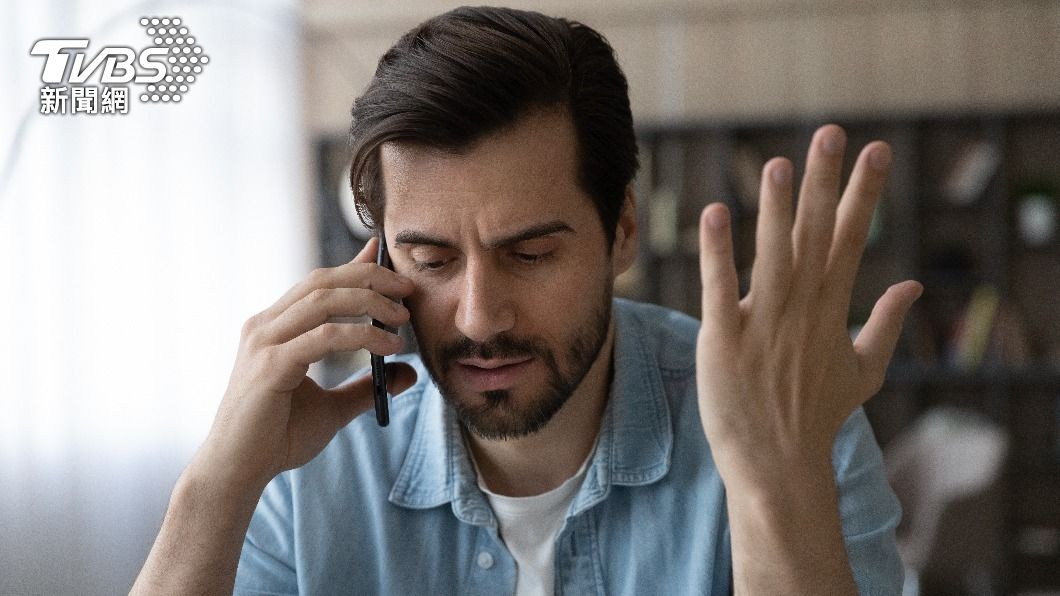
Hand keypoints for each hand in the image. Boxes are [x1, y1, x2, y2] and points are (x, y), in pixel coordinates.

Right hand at [192, 237, 417, 491]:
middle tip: (408, 287)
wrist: (238, 472)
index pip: (318, 283)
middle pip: (322, 281)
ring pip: (323, 300)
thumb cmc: (276, 439)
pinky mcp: (271, 365)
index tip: (389, 261)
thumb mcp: (332, 408)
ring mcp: (264, 342)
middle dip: (369, 276)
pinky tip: (389, 347)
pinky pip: (324, 337)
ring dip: (369, 301)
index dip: (355, 266)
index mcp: (274, 328)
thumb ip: (364, 387)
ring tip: (403, 317)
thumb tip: (408, 372)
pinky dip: (361, 336)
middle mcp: (265, 326)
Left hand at [695, 124, 921, 489]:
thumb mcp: (863, 371)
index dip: (863, 194)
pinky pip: (720, 289)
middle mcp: (801, 311)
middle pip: (816, 236)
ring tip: (778, 164)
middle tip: (831, 134)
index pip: (851, 239)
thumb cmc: (816, 419)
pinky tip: (715, 213)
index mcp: (831, 310)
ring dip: (774, 209)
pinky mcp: (724, 341)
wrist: (779, 468)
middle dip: (825, 184)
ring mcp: (763, 325)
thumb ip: (886, 324)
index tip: (876, 151)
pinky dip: (718, 252)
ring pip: (772, 256)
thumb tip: (913, 284)